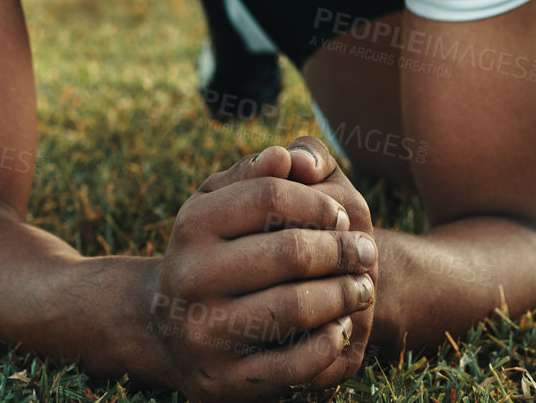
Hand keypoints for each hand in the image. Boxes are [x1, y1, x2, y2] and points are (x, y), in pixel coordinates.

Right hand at [147, 146, 378, 401]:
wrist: (168, 330)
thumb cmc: (213, 252)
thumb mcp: (220, 204)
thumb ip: (255, 173)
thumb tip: (289, 157)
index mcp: (191, 225)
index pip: (270, 196)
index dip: (317, 203)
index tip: (340, 214)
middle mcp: (191, 276)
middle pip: (291, 251)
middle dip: (342, 250)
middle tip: (367, 251)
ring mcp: (205, 331)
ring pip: (297, 307)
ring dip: (345, 294)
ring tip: (361, 288)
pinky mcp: (226, 380)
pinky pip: (296, 362)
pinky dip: (330, 342)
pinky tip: (340, 326)